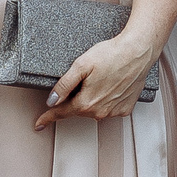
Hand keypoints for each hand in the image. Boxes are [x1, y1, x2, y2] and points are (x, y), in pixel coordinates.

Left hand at [34, 31, 161, 129]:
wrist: (138, 52)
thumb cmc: (111, 54)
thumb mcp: (81, 65)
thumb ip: (64, 85)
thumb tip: (52, 101)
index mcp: (86, 103)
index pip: (61, 113)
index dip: (48, 118)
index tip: (38, 124)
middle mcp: (100, 112)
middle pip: (79, 109)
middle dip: (75, 98)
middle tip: (83, 78)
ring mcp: (114, 112)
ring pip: (94, 109)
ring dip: (92, 99)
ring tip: (100, 78)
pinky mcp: (125, 108)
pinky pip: (109, 108)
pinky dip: (106, 100)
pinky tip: (110, 84)